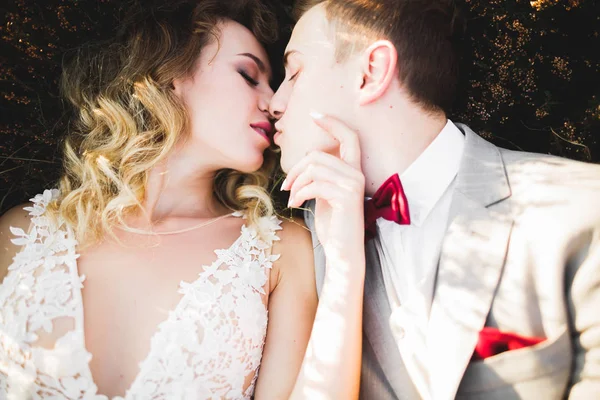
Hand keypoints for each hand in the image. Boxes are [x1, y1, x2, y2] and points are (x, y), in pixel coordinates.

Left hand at [282, 113, 364, 262]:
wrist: (343, 253)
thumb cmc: (334, 225)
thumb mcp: (325, 195)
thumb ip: (321, 175)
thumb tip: (306, 159)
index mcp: (354, 170)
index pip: (349, 137)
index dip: (333, 122)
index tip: (314, 114)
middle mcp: (357, 174)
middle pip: (318, 154)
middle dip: (296, 168)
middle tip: (285, 186)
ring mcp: (353, 185)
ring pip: (314, 168)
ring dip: (296, 182)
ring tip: (291, 197)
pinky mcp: (347, 197)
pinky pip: (314, 184)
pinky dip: (299, 193)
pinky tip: (295, 204)